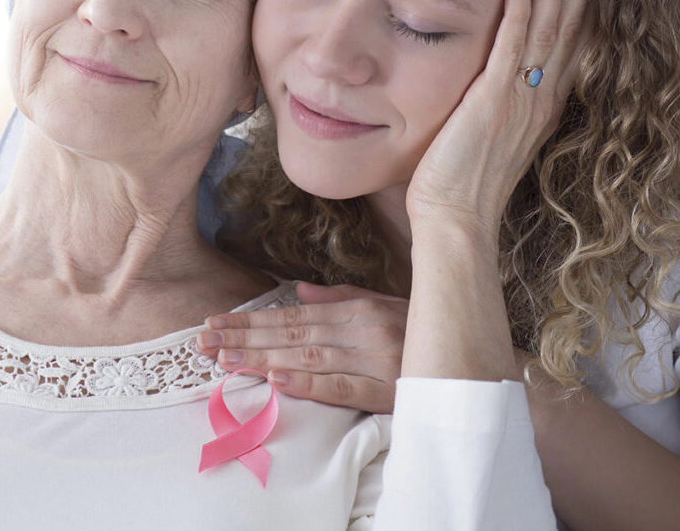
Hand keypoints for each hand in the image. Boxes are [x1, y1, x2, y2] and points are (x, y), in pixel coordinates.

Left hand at [197, 282, 406, 412]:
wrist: (476, 361)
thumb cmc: (425, 333)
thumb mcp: (384, 306)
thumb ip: (340, 299)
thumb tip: (297, 292)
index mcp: (358, 307)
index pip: (292, 315)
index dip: (252, 320)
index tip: (215, 323)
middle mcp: (362, 328)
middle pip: (292, 333)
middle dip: (244, 337)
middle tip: (203, 342)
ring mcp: (374, 357)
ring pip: (307, 356)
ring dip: (262, 358)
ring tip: (224, 359)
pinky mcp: (387, 388)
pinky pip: (341, 386)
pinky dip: (307, 383)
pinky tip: (276, 381)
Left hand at [406, 0, 590, 236]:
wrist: (456, 220)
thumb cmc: (464, 185)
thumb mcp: (493, 140)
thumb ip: (500, 109)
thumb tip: (492, 89)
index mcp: (540, 108)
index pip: (568, 47)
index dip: (577, 8)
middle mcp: (539, 100)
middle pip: (566, 31)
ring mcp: (519, 100)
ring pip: (546, 32)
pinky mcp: (491, 101)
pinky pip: (510, 48)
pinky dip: (519, 14)